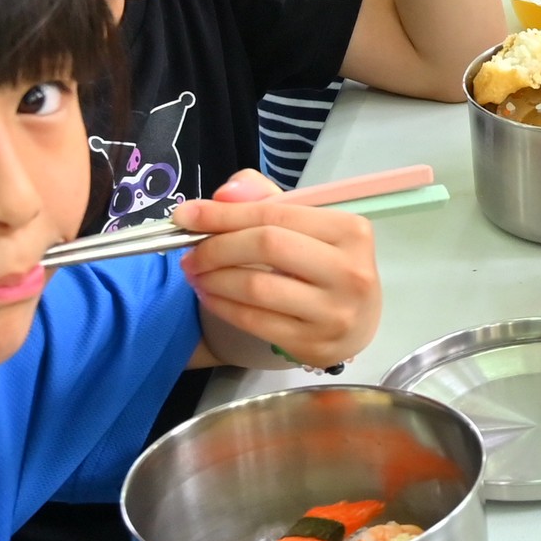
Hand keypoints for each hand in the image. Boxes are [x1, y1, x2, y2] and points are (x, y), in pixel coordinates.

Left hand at [173, 170, 382, 370]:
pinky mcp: (313, 345)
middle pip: (266, 247)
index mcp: (351, 232)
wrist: (355, 321)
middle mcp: (350, 272)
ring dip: (213, 279)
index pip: (275, 214)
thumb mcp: (306, 224)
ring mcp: (333, 313)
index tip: (185, 216)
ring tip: (196, 274)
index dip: (224, 214)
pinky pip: (253, 321)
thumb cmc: (325, 263)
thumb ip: (263, 199)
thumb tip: (223, 195)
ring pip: (255, 287)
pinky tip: (210, 296)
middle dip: (216, 247)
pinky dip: (222, 306)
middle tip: (190, 253)